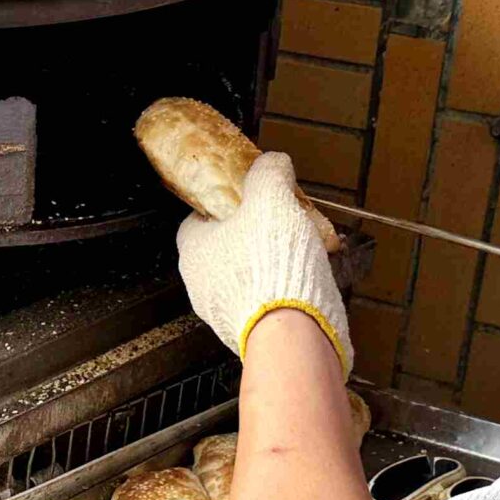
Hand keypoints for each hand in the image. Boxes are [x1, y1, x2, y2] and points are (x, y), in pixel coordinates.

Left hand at [174, 151, 350, 375]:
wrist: (292, 335)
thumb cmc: (271, 265)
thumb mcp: (271, 198)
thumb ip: (269, 173)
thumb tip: (273, 163)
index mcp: (193, 250)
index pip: (196, 219)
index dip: (222, 205)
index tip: (246, 199)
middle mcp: (200, 286)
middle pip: (222, 250)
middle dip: (250, 237)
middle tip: (280, 226)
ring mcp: (223, 315)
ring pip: (244, 279)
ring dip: (268, 266)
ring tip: (300, 255)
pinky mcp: (249, 337)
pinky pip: (263, 305)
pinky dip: (280, 293)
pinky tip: (306, 285)